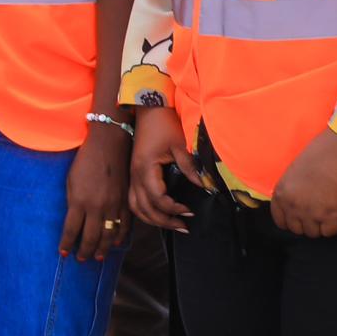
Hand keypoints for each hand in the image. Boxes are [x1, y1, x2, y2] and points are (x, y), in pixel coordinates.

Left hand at [62, 120, 131, 260]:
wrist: (109, 145)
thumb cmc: (85, 161)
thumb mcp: (71, 181)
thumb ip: (72, 202)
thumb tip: (73, 220)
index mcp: (79, 201)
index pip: (71, 230)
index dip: (66, 243)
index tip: (63, 252)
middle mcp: (97, 207)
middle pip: (90, 237)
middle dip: (84, 251)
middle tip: (81, 259)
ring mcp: (114, 205)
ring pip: (108, 235)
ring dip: (102, 248)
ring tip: (97, 257)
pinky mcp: (126, 201)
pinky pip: (125, 224)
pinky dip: (120, 236)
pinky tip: (115, 243)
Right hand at [128, 106, 203, 231]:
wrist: (148, 108)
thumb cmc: (164, 124)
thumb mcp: (180, 145)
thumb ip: (190, 168)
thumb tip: (204, 186)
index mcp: (145, 169)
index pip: (157, 198)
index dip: (173, 209)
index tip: (190, 211)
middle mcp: (135, 175)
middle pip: (144, 208)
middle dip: (163, 221)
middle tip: (183, 227)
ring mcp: (132, 175)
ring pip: (136, 207)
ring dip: (152, 219)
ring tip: (171, 224)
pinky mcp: (134, 174)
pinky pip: (134, 199)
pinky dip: (145, 210)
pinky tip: (158, 213)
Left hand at [269, 130, 336, 238]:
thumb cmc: (317, 158)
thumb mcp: (292, 174)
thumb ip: (290, 192)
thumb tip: (295, 204)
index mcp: (281, 195)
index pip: (280, 220)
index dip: (290, 222)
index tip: (298, 221)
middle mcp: (293, 207)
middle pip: (296, 229)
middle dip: (305, 225)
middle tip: (315, 217)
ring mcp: (312, 213)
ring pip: (313, 233)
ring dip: (319, 227)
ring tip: (326, 216)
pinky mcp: (332, 217)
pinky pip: (329, 232)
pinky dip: (333, 227)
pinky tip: (336, 216)